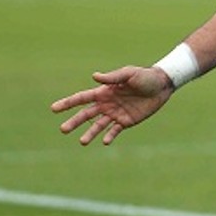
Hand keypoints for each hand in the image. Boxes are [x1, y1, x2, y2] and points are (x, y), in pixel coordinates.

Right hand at [51, 66, 173, 144]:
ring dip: (90, 133)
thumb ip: (112, 77)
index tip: (53, 109)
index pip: (81, 98)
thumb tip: (94, 76)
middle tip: (63, 130)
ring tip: (82, 142)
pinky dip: (108, 136)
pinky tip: (104, 141)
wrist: (162, 85)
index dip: (67, 103)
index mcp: (104, 91)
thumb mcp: (129, 74)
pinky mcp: (126, 121)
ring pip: (98, 126)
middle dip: (74, 122)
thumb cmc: (145, 76)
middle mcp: (106, 104)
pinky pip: (114, 131)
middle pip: (86, 115)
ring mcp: (115, 113)